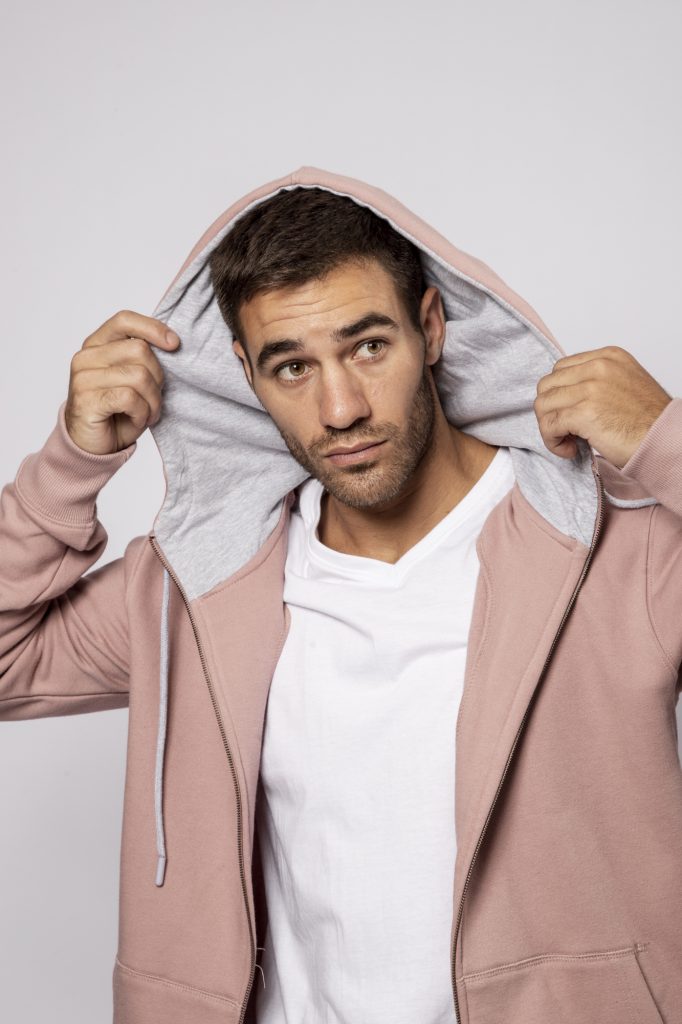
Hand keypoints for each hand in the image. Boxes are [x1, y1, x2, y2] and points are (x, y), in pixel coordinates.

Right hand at [65, 310, 179, 454]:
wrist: (92, 446)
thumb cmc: (116, 412)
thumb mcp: (132, 379)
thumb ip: (142, 358)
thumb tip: (172, 342)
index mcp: (96, 345)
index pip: (124, 320)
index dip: (153, 328)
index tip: (174, 343)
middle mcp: (86, 357)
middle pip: (140, 350)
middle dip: (158, 378)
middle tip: (154, 399)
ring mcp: (83, 378)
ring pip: (139, 376)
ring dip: (152, 401)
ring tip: (147, 413)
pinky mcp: (87, 400)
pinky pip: (130, 398)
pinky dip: (142, 413)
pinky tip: (136, 420)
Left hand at [534, 345, 672, 468]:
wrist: (665, 440)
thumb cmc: (648, 421)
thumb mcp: (625, 384)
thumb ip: (597, 381)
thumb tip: (564, 396)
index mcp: (608, 357)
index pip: (561, 369)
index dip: (559, 395)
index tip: (569, 413)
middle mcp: (598, 367)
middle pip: (547, 385)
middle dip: (550, 410)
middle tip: (566, 430)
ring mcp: (590, 388)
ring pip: (543, 405)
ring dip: (549, 427)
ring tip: (568, 441)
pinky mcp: (583, 412)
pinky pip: (549, 425)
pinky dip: (553, 442)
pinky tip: (570, 450)